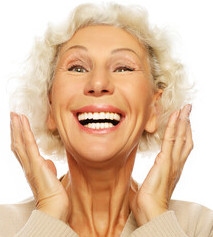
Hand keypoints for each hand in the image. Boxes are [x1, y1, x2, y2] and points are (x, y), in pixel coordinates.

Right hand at [10, 113, 69, 221]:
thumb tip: (47, 161)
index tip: (18, 125)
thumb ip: (47, 168)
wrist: (55, 205)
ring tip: (15, 115)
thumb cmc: (53, 194)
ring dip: (17, 127)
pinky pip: (29, 145)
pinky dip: (25, 132)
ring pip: (21, 142)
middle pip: (18, 143)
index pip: (23, 149)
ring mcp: (30, 164)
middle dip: (15, 129)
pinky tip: (22, 122)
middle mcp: (27, 165)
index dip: (19, 136)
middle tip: (13, 116)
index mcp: (31, 168)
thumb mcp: (50, 177)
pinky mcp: (36, 164)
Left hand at [129, 104, 192, 225]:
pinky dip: (174, 126)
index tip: (182, 121)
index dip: (183, 133)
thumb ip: (141, 179)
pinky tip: (176, 116)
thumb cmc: (147, 202)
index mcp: (171, 168)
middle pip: (185, 139)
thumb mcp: (143, 186)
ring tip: (186, 108)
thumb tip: (131, 177)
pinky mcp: (165, 161)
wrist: (149, 211)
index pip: (180, 146)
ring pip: (181, 136)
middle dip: (186, 123)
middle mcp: (176, 163)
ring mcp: (172, 161)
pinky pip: (171, 139)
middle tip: (188, 109)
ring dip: (183, 120)